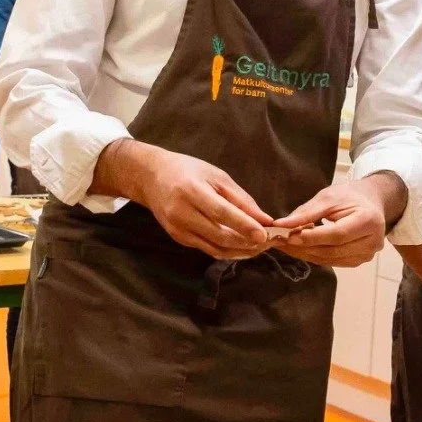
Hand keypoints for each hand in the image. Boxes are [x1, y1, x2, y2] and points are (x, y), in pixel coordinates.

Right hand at [97, 140, 271, 258]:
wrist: (151, 178)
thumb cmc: (189, 171)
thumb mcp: (217, 176)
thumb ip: (241, 199)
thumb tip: (265, 219)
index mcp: (192, 192)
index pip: (222, 213)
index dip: (244, 225)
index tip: (265, 234)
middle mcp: (182, 214)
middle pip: (219, 235)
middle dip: (247, 242)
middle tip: (270, 242)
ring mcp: (178, 229)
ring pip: (214, 248)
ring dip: (240, 251)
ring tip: (261, 247)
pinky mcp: (178, 239)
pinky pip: (207, 249)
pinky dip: (227, 251)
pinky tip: (243, 247)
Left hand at [273, 173, 402, 266]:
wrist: (371, 202)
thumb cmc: (350, 196)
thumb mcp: (329, 197)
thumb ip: (306, 212)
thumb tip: (281, 225)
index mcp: (368, 220)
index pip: (337, 234)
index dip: (313, 237)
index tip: (289, 236)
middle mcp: (372, 241)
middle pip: (333, 250)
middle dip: (305, 247)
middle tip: (281, 242)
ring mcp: (367, 254)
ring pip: (330, 259)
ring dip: (306, 254)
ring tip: (287, 245)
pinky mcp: (360, 261)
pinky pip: (333, 262)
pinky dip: (315, 256)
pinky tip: (302, 249)